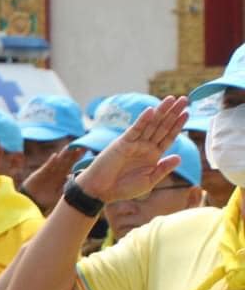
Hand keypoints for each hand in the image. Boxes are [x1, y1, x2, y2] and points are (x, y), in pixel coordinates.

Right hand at [22, 142, 82, 211]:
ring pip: (58, 161)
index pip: (71, 164)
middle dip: (73, 153)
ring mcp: (49, 171)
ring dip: (63, 154)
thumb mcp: (61, 194)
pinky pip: (46, 166)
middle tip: (81, 145)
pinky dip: (51, 161)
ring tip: (69, 147)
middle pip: (66, 160)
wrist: (32, 201)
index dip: (77, 157)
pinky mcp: (40, 173)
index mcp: (62, 175)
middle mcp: (56, 172)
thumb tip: (77, 180)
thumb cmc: (46, 199)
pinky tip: (55, 156)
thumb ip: (68, 187)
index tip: (85, 150)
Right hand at [75, 95, 189, 203]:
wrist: (102, 191)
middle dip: (173, 112)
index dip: (178, 125)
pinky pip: (135, 130)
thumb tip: (179, 157)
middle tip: (185, 99)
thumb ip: (163, 169)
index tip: (187, 113)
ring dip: (161, 111)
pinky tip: (151, 111)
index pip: (169, 136)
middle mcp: (145, 146)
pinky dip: (142, 120)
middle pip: (162, 126)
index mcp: (153, 155)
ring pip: (151, 124)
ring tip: (172, 99)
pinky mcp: (122, 143)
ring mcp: (134, 143)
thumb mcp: (148, 181)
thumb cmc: (124, 188)